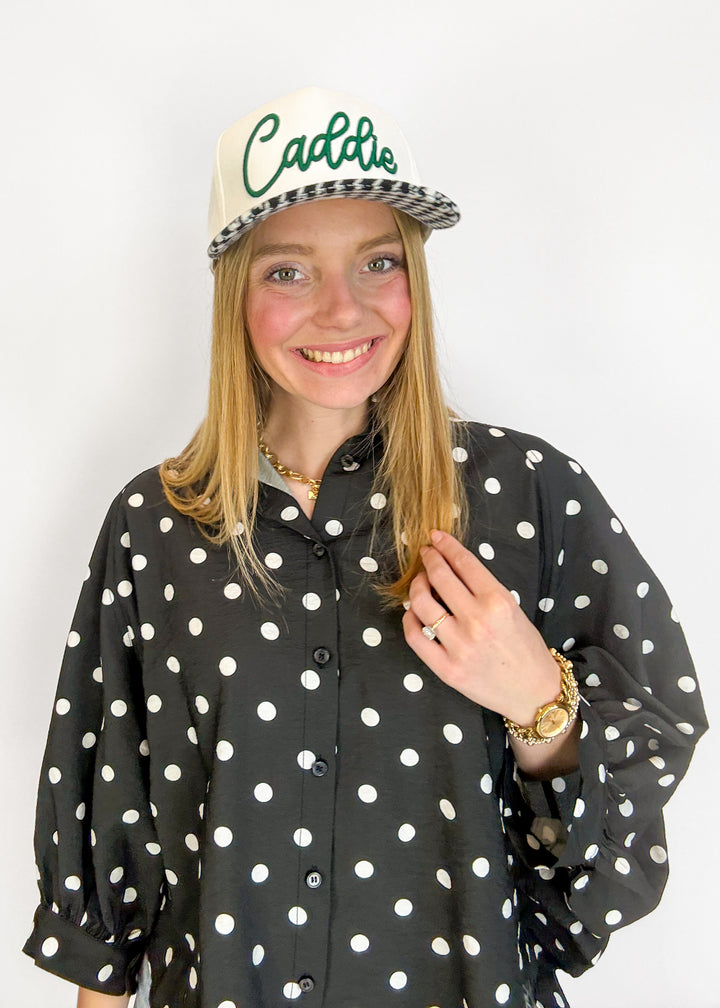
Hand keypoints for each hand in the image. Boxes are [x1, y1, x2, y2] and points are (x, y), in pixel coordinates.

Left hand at [402, 530, 561, 725]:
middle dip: (429, 559)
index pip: (464, 563)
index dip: (446, 546)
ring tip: (420, 583)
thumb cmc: (525, 647)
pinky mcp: (446, 669)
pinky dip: (410, 619)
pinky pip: (415, 637)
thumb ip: (483, 589)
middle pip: (439, 578)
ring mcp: (459, 646)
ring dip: (416, 586)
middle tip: (426, 554)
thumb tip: (450, 566)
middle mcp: (477, 622)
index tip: (436, 537)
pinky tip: (414, 612)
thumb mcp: (513, 609)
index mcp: (499, 602)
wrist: (533, 692)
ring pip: (421, 604)